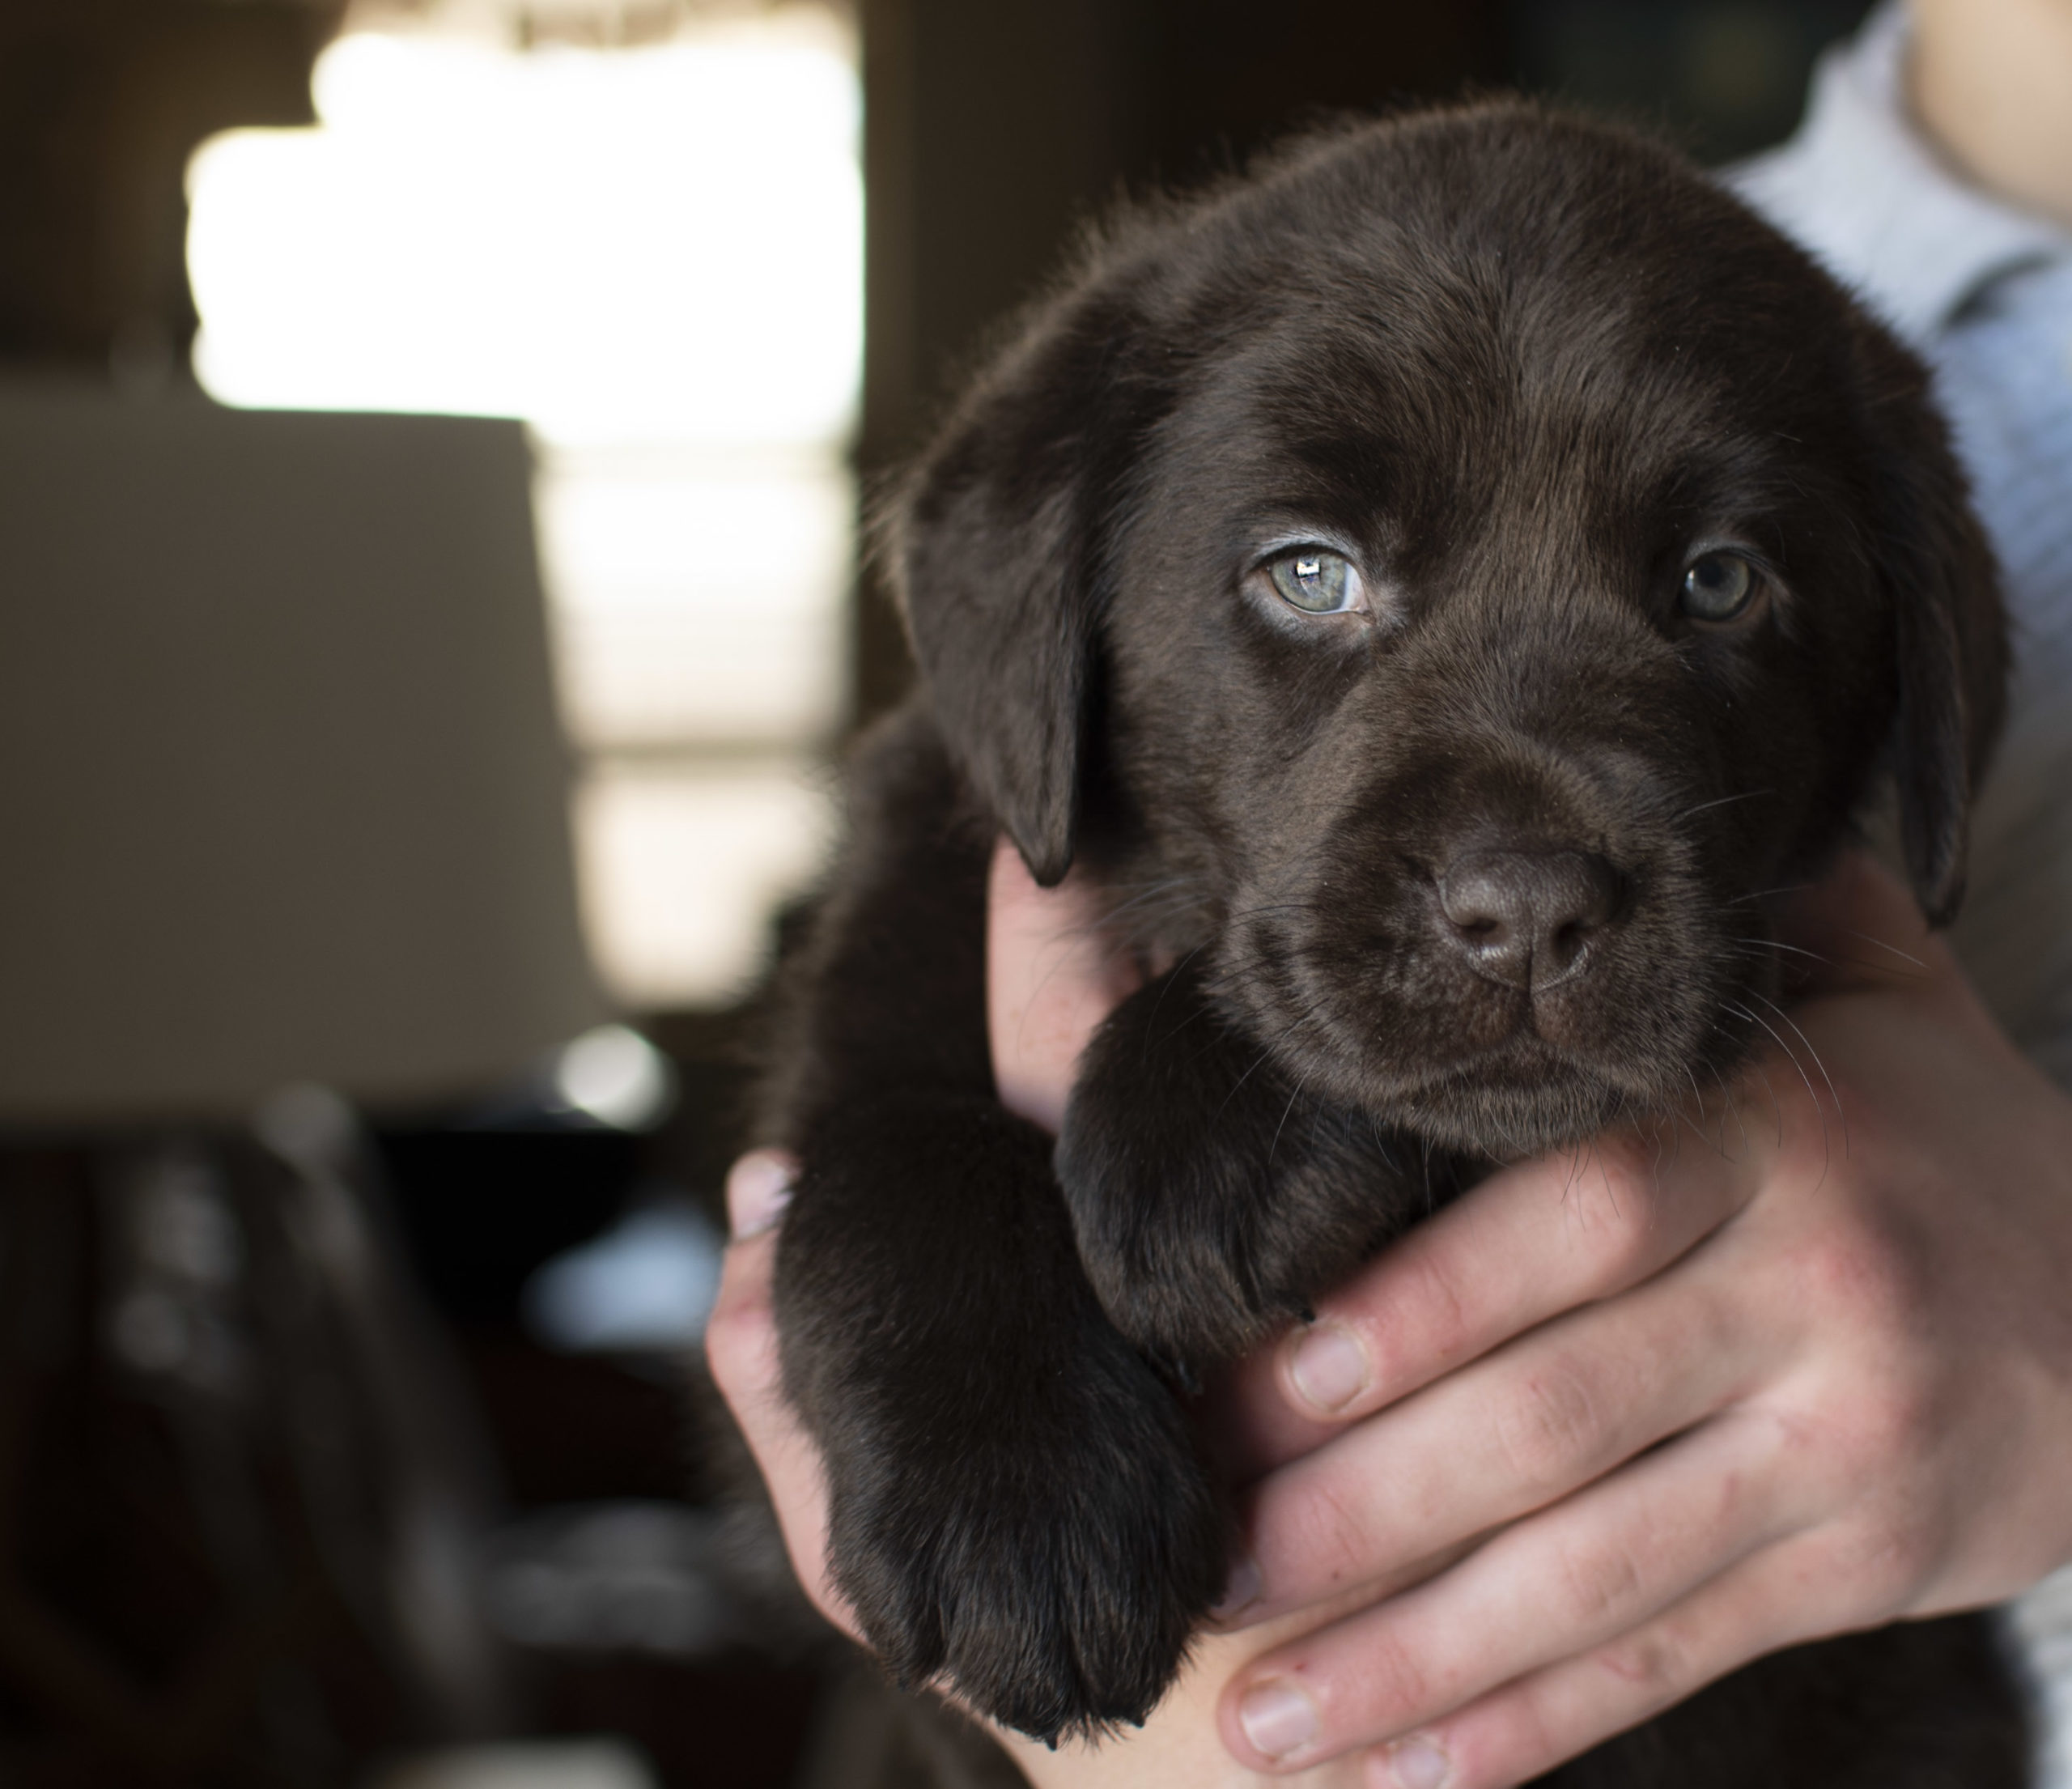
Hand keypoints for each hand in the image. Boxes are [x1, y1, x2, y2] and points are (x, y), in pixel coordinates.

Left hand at [1205, 850, 2071, 1782]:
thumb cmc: (1943, 1141)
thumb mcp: (1874, 1004)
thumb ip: (1740, 929)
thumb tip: (1564, 850)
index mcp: (1777, 1136)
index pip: (1568, 1219)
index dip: (1409, 1309)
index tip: (1257, 1384)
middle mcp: (1814, 1293)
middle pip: (1554, 1413)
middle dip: (1362, 1502)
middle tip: (1208, 1555)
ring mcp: (1851, 1448)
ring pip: (1596, 1567)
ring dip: (1413, 1652)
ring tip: (1258, 1719)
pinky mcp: (1872, 1568)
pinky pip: (1679, 1652)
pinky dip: (1537, 1723)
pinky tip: (1408, 1772)